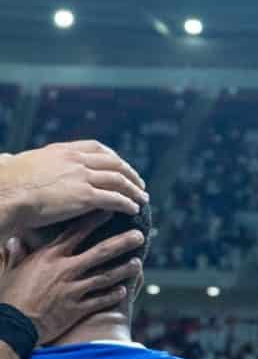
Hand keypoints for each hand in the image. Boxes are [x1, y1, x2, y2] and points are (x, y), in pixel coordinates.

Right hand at [0, 141, 147, 228]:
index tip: (122, 165)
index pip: (97, 148)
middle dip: (130, 173)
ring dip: (134, 190)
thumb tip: (9, 159)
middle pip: (114, 163)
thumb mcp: (19, 163)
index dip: (113, 157)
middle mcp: (76, 160)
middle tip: (139, 184)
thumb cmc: (5, 183)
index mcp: (62, 151)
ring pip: (119, 181)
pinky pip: (115, 199)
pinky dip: (127, 203)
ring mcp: (82, 177)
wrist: (6, 193)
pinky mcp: (86, 196)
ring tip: (142, 199)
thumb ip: (28, 162)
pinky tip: (133, 210)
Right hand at [1, 217, 145, 341]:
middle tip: (139, 235)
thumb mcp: (10, 271)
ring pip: (105, 276)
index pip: (75, 233)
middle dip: (121, 243)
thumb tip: (14, 241)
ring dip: (124, 269)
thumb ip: (15, 255)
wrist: (12, 325)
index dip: (94, 221)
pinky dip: (112, 295)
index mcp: (48, 257)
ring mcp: (73, 290)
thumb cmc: (9, 296)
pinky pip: (100, 300)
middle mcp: (64, 270)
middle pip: (100, 252)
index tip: (110, 212)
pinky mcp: (77, 309)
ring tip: (138, 263)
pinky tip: (124, 291)